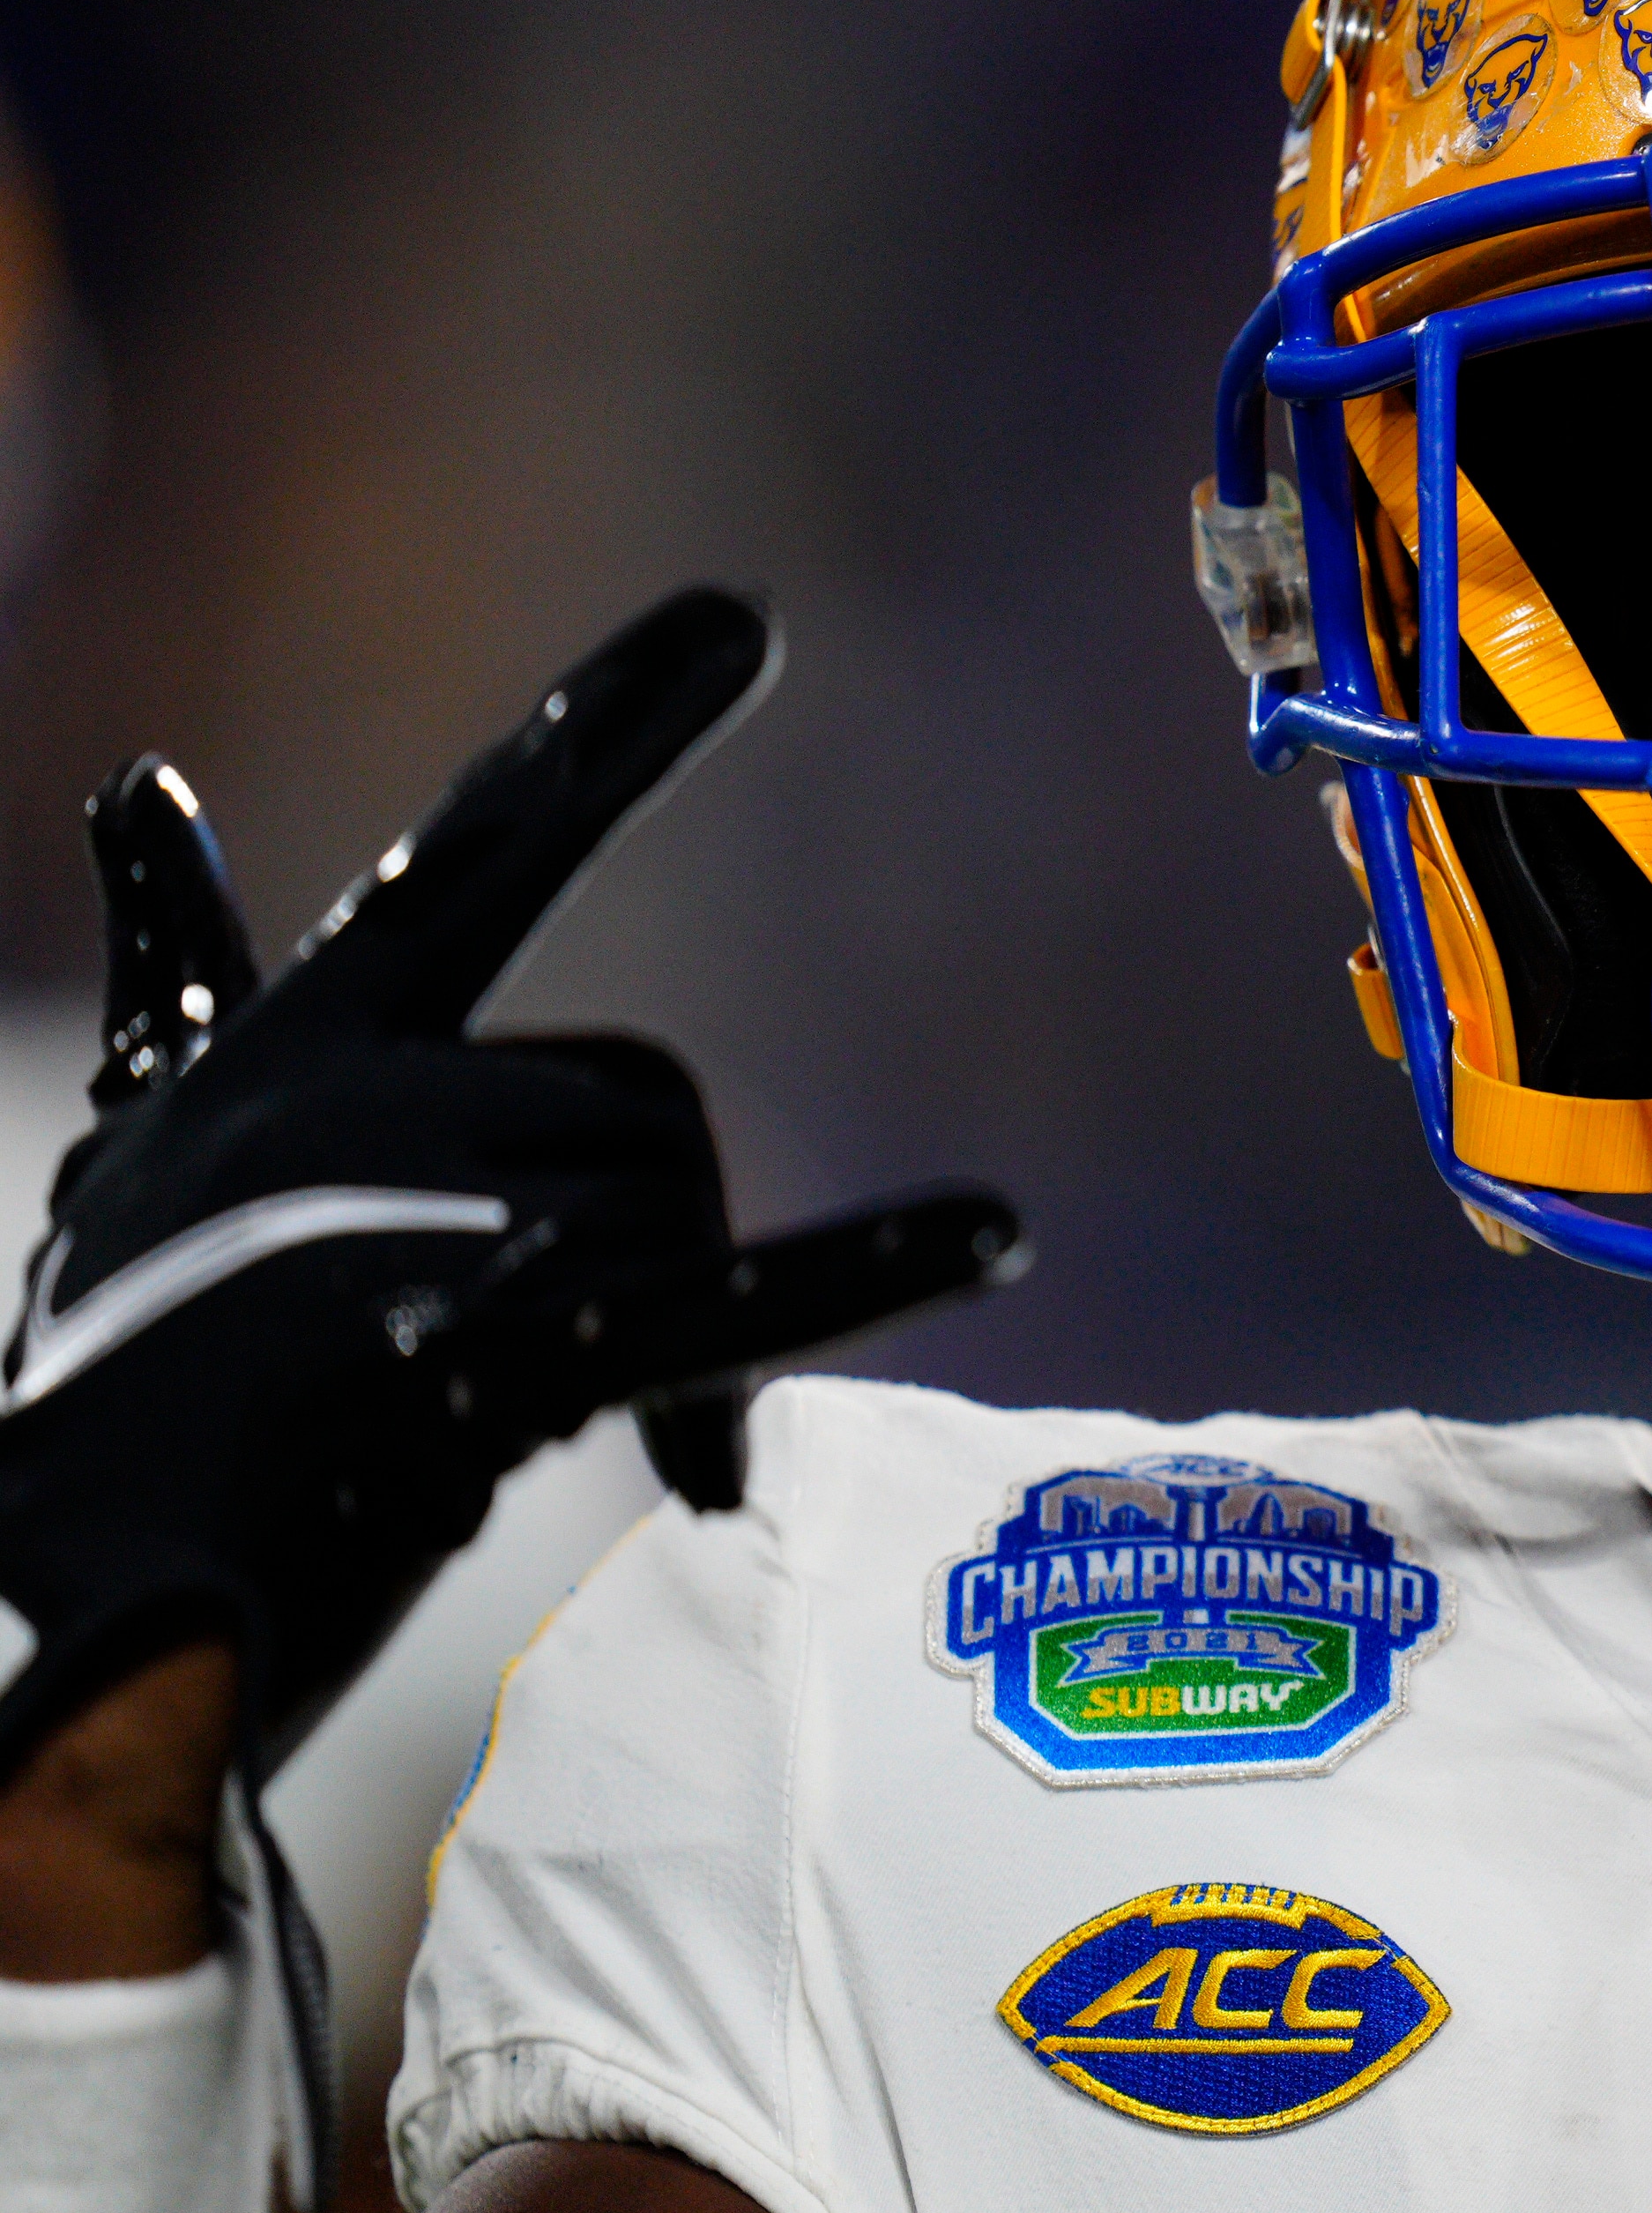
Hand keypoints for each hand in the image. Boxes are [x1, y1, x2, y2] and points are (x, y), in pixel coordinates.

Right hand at [0, 591, 1024, 1856]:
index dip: (612, 730)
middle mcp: (369, 1094)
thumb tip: (141, 785)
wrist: (52, 1595)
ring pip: (679, 1231)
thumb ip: (190, 979)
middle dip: (624, 1234)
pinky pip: (719, 1306)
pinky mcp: (481, 1357)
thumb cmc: (125, 1380)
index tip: (742, 617)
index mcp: (311, 1041)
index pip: (484, 851)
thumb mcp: (159, 1152)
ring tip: (463, 1442)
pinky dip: (864, 1270)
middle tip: (480, 1340)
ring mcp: (428, 1219)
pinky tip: (997, 1233)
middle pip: (645, 1118)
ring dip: (640, 1349)